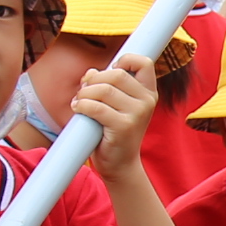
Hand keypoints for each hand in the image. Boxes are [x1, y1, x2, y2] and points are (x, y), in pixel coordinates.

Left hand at [68, 56, 159, 179]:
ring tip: (78, 102)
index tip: (109, 71)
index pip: (143, 62)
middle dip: (94, 80)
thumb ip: (108, 85)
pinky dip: (82, 105)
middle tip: (84, 91)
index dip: (124, 60)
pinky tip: (77, 109)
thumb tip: (91, 72)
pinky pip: (96, 107)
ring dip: (85, 94)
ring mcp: (137, 114)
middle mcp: (147, 101)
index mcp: (148, 93)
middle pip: (116, 74)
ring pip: (104, 90)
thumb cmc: (113, 132)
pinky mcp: (123, 126)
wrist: (120, 165)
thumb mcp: (116, 105)